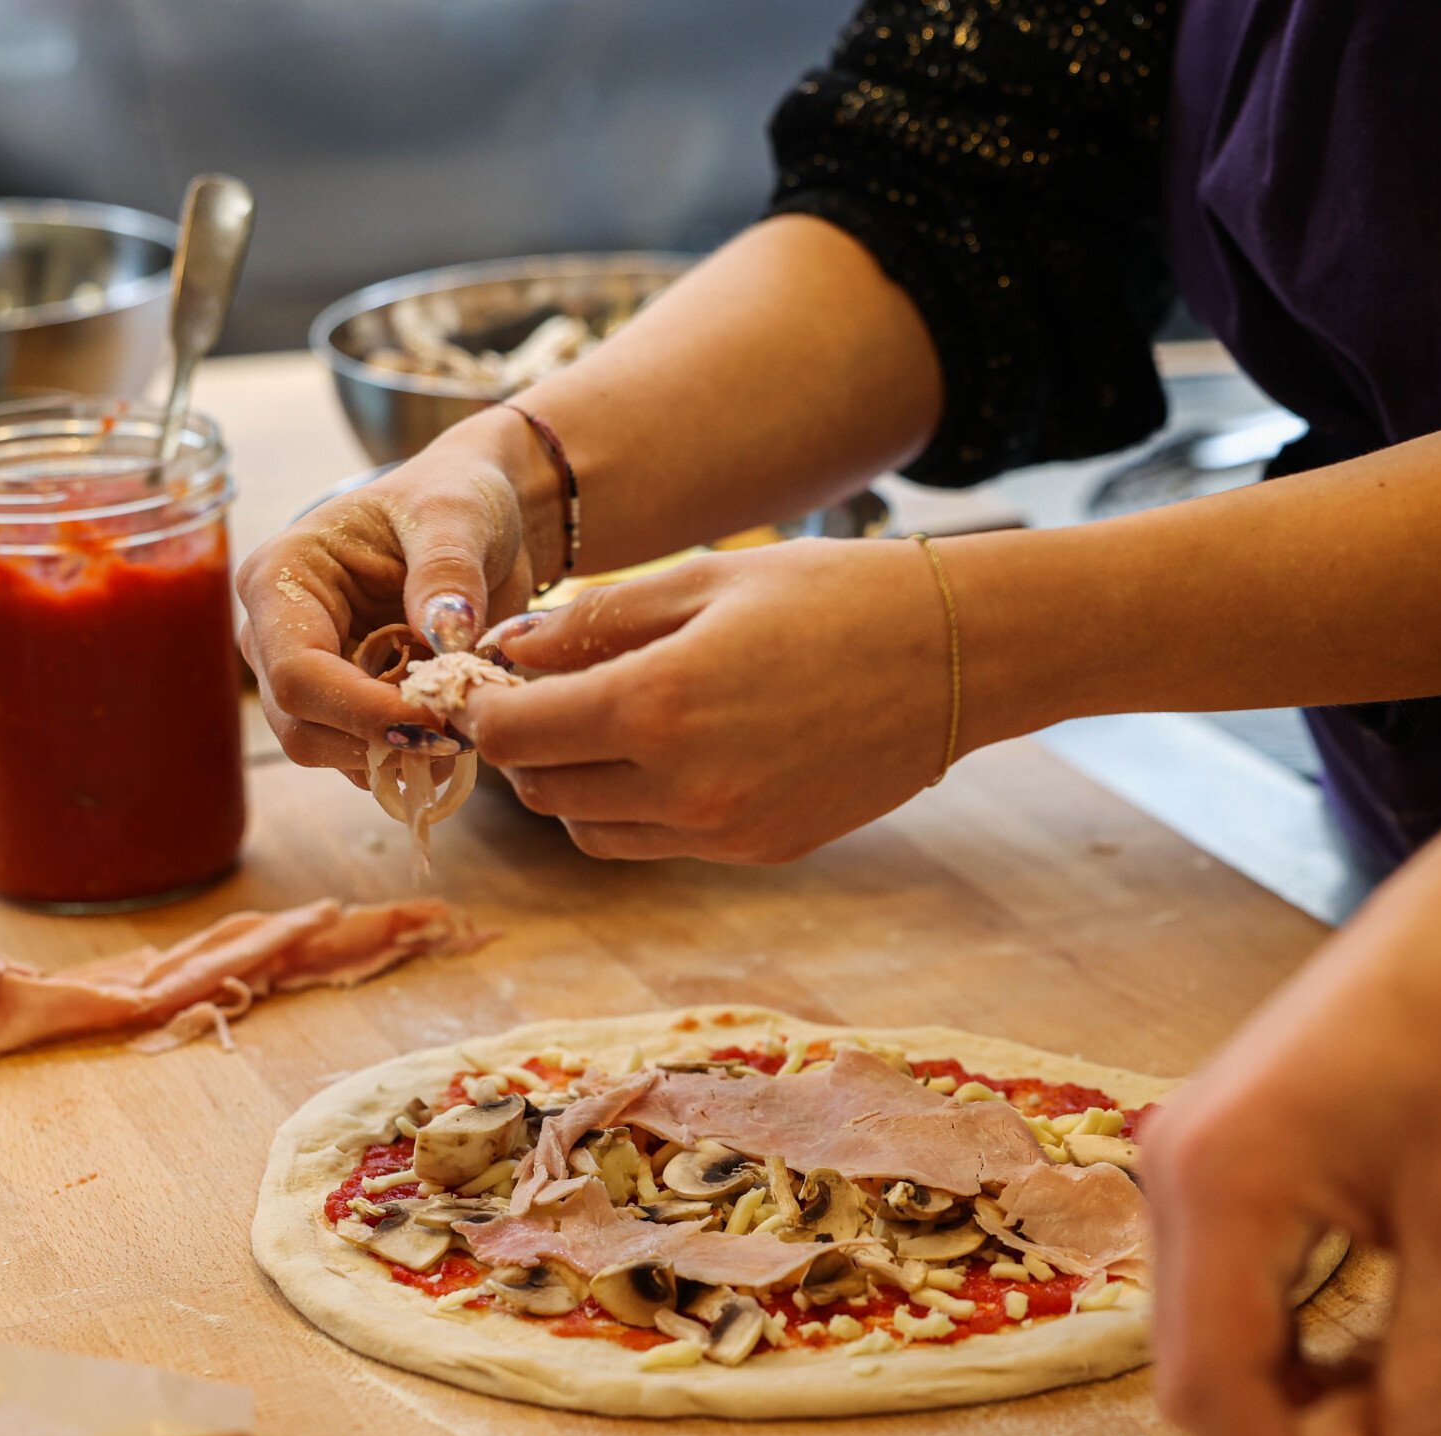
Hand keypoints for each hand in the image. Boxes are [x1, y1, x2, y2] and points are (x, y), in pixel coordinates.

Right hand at [237, 405, 540, 770]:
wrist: (479, 519)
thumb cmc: (455, 498)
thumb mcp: (458, 514)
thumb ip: (448, 569)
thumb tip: (445, 633)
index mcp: (281, 578)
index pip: (297, 673)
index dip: (363, 712)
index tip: (438, 722)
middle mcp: (275, 634)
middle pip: (302, 728)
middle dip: (382, 741)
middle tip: (463, 733)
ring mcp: (306, 674)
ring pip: (333, 752)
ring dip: (401, 754)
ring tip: (464, 719)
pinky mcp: (343, 704)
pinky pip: (367, 756)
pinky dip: (413, 757)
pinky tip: (455, 724)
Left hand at [460, 538, 954, 861]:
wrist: (958, 655)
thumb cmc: (832, 594)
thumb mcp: (703, 580)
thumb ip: (593, 621)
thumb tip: (506, 651)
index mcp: (656, 705)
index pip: (511, 735)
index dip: (482, 709)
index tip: (486, 681)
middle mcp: (683, 785)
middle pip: (542, 790)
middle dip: (524, 746)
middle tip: (541, 696)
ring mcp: (724, 830)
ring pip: (590, 830)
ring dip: (575, 783)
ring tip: (605, 723)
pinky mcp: (761, 850)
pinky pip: (658, 843)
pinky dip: (637, 807)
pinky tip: (671, 750)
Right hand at [1145, 848, 1440, 1435]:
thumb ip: (1440, 1367)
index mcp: (1217, 1182)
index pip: (1212, 1390)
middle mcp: (1178, 1166)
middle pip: (1200, 1368)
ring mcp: (1198, 1148)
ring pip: (1220, 1329)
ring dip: (1300, 1400)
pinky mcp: (1235, 1141)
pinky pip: (1242, 1278)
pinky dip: (1302, 1339)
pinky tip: (1382, 1363)